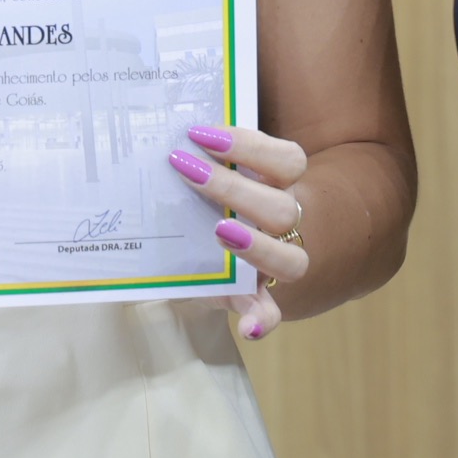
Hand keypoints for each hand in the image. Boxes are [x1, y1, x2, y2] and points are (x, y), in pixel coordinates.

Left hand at [169, 125, 310, 341]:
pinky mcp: (255, 299)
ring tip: (220, 231)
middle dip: (234, 187)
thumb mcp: (213, 176)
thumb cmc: (211, 202)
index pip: (286, 160)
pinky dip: (262, 319)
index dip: (249, 145)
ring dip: (258, 247)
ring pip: (291, 260)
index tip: (200, 134)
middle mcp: (285, 224)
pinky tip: (248, 326)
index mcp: (280, 186)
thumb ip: (203, 156)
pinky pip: (270, 313)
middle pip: (282, 207)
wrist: (212, 254)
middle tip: (186, 168)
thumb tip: (165, 131)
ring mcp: (274, 264)